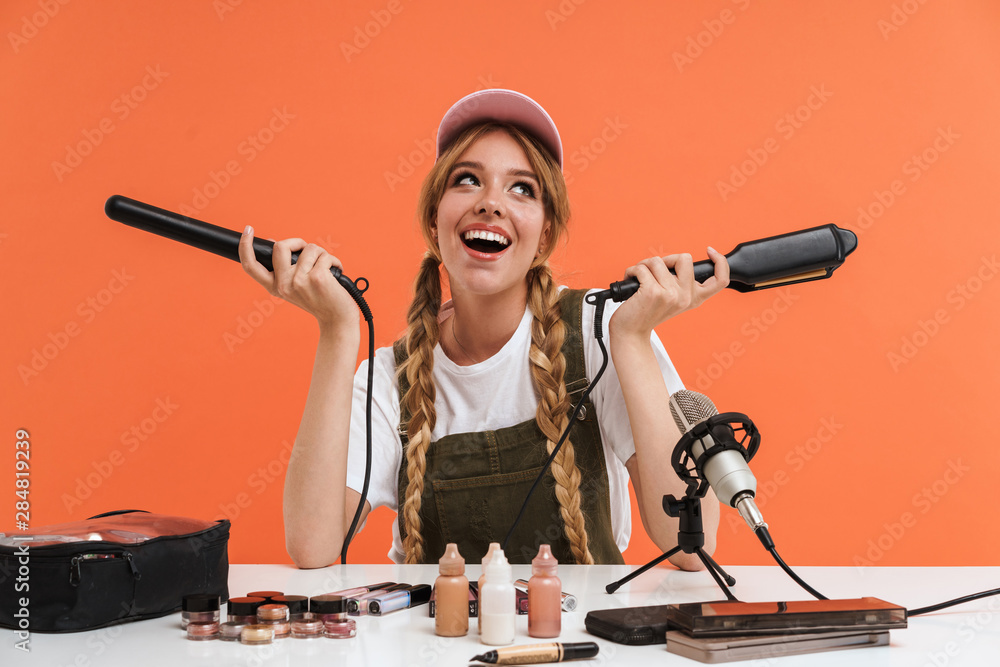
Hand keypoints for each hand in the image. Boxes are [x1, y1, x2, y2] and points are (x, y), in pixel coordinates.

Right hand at [238, 226, 358, 330]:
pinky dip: (334, 261)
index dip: (245, 246)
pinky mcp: (317, 278)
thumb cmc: (319, 300)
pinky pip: (325, 255)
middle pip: (280, 246)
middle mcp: (283, 285)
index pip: (251, 266)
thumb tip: (272, 242)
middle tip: (309, 251)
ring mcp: (299, 281)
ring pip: (309, 248)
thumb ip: (284, 268)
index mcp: (274, 287)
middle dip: (298, 242)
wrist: (337, 319)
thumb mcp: (295, 286)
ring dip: (321, 254)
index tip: (248, 230)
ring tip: (327, 268)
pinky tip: (336, 272)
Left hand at [609, 247, 729, 340]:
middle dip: (665, 259)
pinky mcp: (652, 292)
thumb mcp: (672, 300)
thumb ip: (680, 283)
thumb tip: (674, 259)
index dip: (720, 262)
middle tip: (654, 271)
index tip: (709, 251)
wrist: (631, 332)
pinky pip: (641, 268)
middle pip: (684, 258)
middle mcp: (686, 297)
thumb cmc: (647, 313)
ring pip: (658, 261)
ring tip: (639, 278)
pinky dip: (632, 271)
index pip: (721, 280)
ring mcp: (670, 295)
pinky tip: (630, 280)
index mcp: (694, 299)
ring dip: (643, 265)